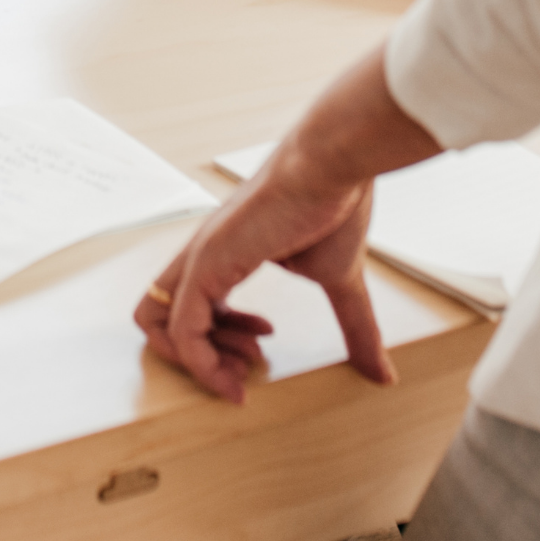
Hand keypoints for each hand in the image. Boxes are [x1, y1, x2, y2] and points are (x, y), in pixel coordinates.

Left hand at [137, 153, 385, 406]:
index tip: (262, 348)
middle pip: (159, 313)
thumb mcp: (340, 281)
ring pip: (156, 322)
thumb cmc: (334, 205)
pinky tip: (237, 374)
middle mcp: (203, 254)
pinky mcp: (205, 263)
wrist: (334, 166)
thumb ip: (354, 327)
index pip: (193, 303)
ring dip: (199, 364)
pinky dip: (201, 364)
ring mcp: (199, 257)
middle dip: (200, 354)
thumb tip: (383, 373)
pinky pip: (181, 329)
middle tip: (249, 364)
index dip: (219, 338)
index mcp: (225, 252)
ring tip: (248, 367)